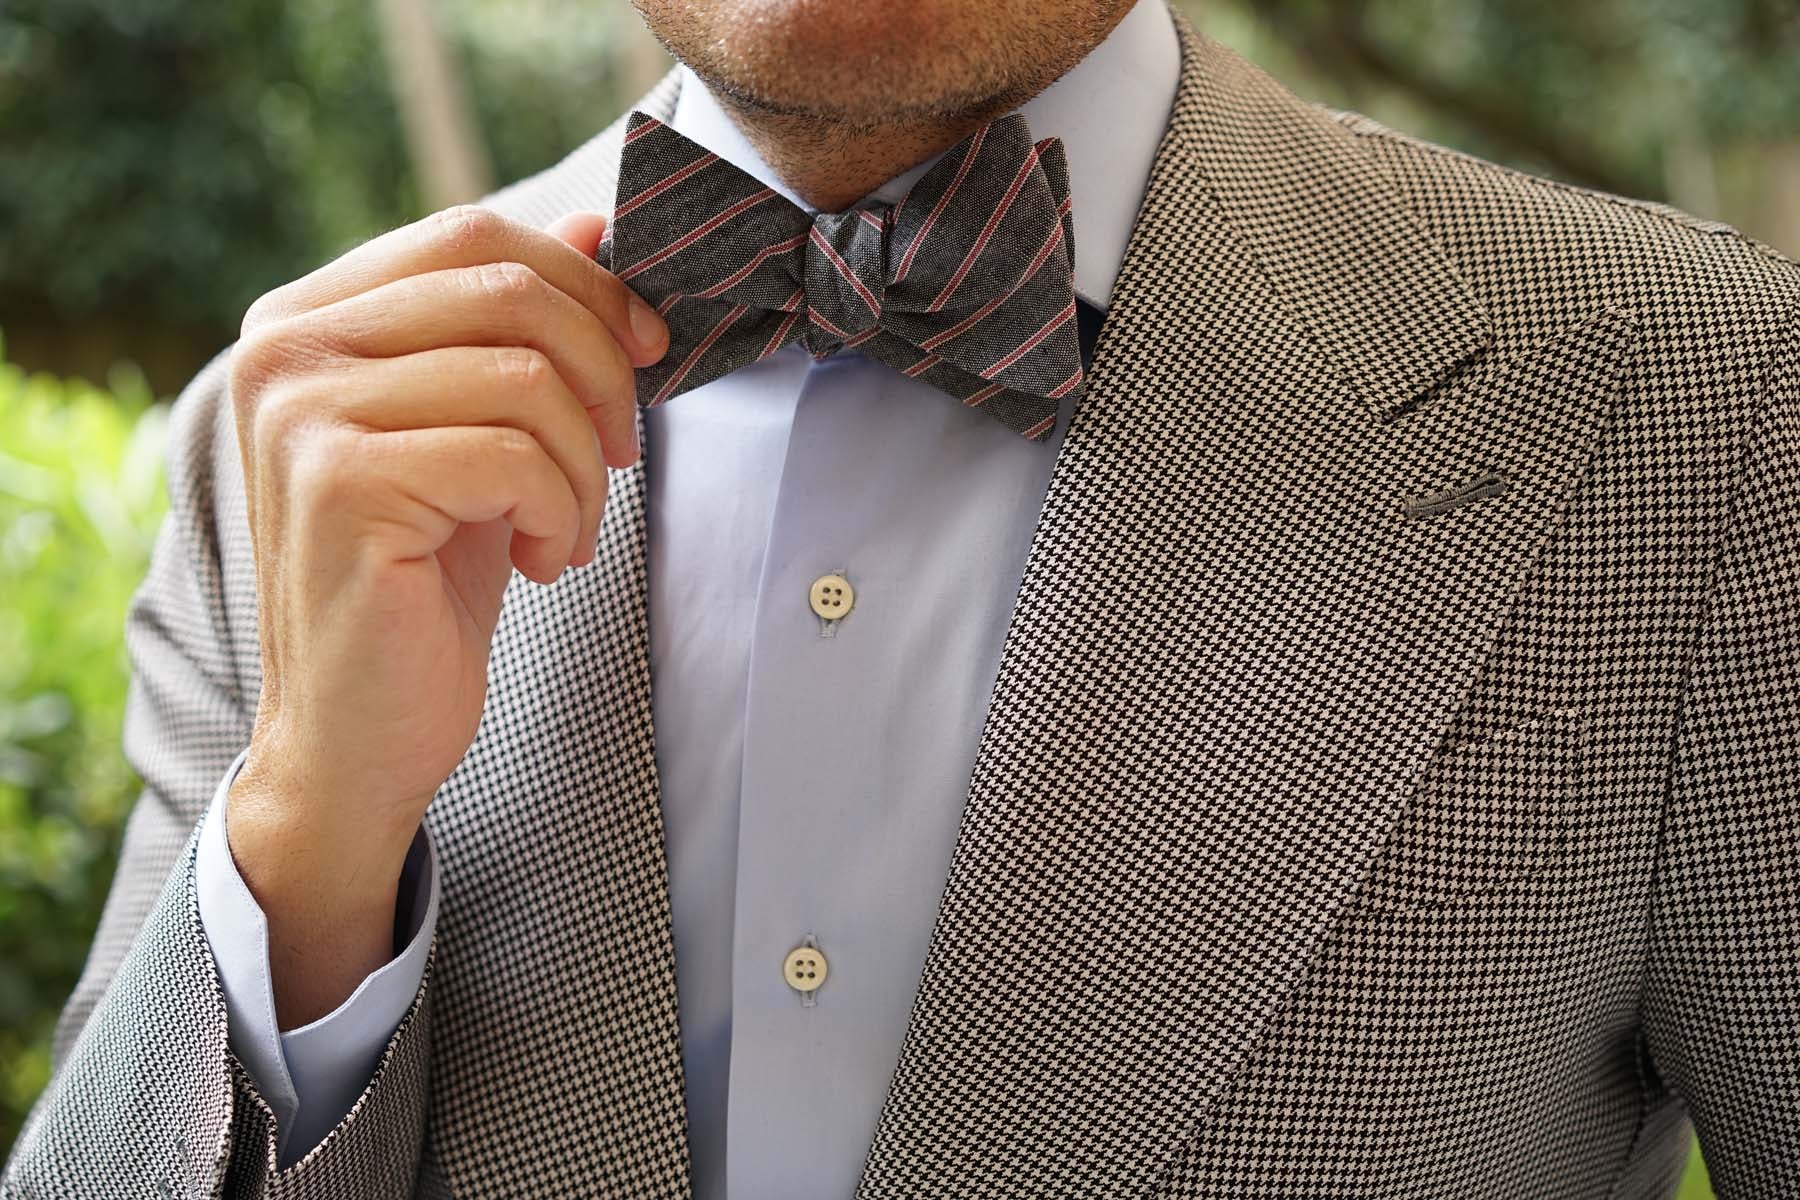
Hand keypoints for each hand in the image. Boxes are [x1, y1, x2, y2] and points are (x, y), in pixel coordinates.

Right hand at [220, 206, 666, 1026]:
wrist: (362, 731)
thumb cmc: (425, 583)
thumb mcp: (485, 434)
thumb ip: (520, 329)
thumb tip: (599, 224)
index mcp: (308, 317)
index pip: (476, 234)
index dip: (586, 285)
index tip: (647, 352)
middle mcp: (284, 348)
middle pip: (509, 289)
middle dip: (603, 373)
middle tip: (618, 458)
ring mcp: (301, 412)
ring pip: (524, 377)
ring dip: (583, 467)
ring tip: (564, 531)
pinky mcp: (339, 485)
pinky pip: (510, 455)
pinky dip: (560, 513)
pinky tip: (540, 562)